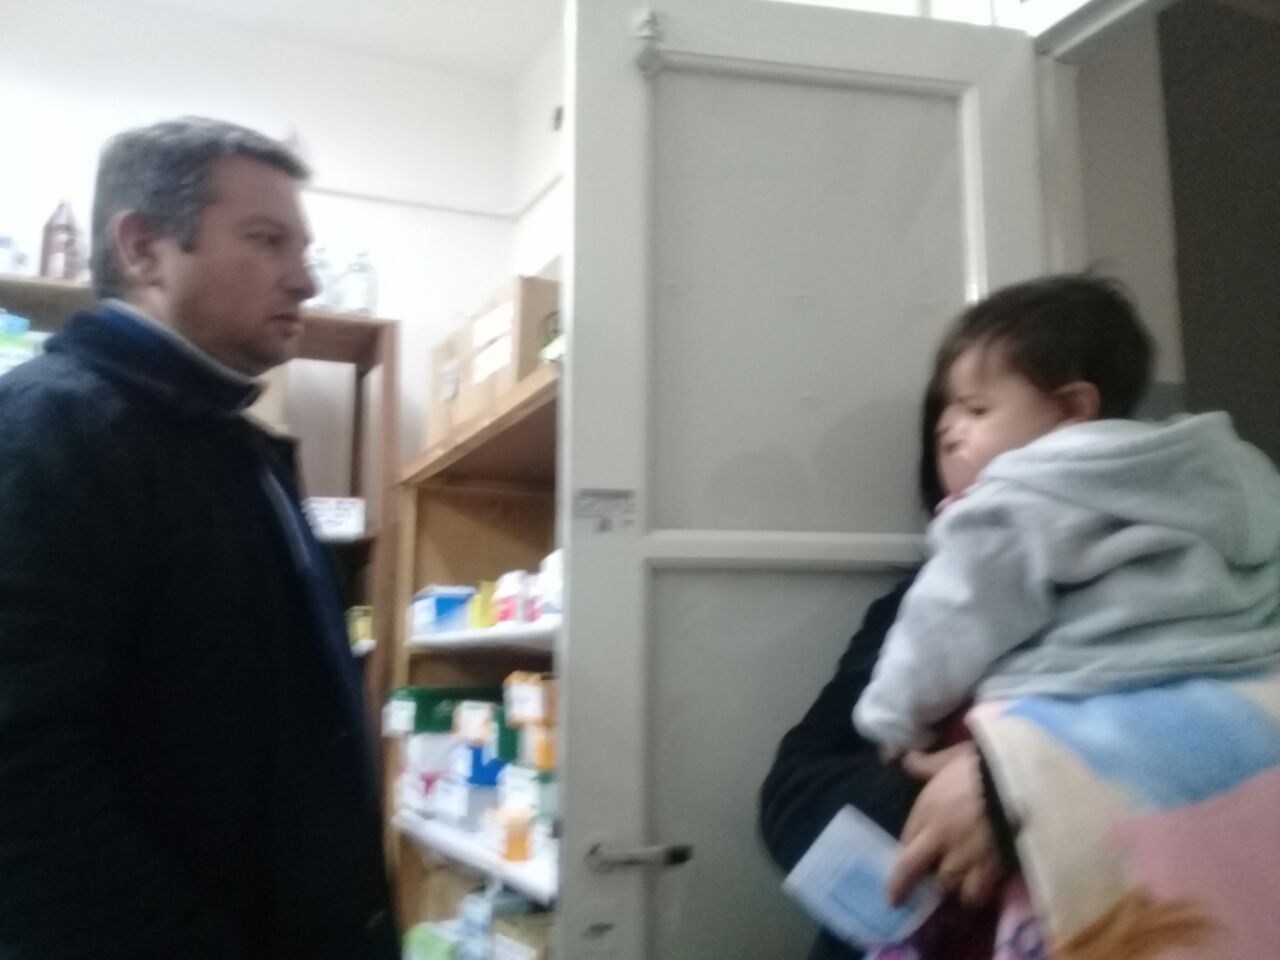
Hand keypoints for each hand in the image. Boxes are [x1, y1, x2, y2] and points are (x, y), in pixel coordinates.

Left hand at [886, 742, 1003, 907]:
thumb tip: (905, 759)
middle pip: (911, 869)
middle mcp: (939, 837)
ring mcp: (963, 856)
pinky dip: (975, 894)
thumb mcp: (949, 758)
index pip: (906, 838)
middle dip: (902, 885)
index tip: (908, 856)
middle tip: (896, 898)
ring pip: (946, 883)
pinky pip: (975, 893)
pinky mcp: (990, 869)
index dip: (907, 849)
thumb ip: (926, 764)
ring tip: (955, 880)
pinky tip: (978, 889)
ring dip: (949, 883)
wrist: (1019, 782)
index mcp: (927, 809)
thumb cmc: (983, 765)